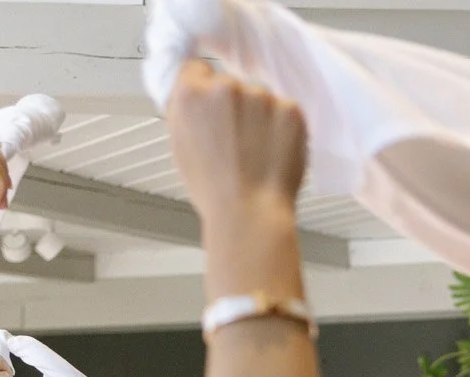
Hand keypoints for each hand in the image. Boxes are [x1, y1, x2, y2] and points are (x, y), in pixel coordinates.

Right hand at [165, 61, 305, 252]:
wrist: (249, 213)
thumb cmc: (213, 188)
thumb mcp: (179, 143)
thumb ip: (184, 109)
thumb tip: (190, 90)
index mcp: (191, 93)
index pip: (196, 70)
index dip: (203, 91)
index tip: (210, 110)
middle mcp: (225, 86)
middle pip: (230, 83)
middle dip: (232, 105)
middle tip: (235, 140)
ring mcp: (261, 96)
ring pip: (260, 97)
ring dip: (260, 116)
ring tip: (256, 152)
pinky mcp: (290, 109)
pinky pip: (285, 110)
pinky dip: (283, 127)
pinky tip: (274, 152)